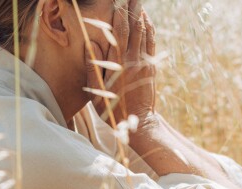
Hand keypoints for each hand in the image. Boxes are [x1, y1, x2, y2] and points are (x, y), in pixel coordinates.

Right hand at [85, 0, 156, 126]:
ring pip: (144, 33)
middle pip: (133, 28)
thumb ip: (93, 67)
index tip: (117, 1)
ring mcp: (144, 63)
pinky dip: (149, 29)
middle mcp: (133, 60)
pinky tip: (146, 20)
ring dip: (141, 15)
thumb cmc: (113, 109)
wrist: (140, 122)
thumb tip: (90, 45)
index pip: (119, 32)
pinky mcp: (151, 67)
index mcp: (118, 64)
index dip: (119, 15)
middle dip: (131, 9)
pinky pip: (151, 43)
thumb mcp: (97, 91)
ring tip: (138, 2)